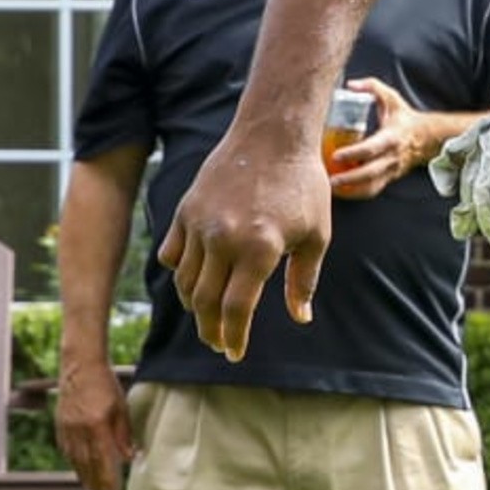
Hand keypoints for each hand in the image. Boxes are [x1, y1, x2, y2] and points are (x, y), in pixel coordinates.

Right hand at [54, 359, 137, 489]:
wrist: (80, 366)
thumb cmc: (104, 384)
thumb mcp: (121, 407)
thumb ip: (124, 434)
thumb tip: (128, 457)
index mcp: (96, 424)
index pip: (101, 458)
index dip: (105, 476)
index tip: (111, 489)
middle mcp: (79, 428)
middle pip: (85, 462)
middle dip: (93, 481)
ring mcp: (66, 427)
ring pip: (73, 458)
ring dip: (82, 474)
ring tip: (90, 486)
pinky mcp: (60, 424)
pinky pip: (65, 448)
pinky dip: (72, 461)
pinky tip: (78, 468)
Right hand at [158, 111, 330, 364]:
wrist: (273, 136)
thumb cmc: (304, 186)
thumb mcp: (317, 234)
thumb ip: (304, 279)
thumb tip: (300, 317)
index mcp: (260, 249)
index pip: (236, 310)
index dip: (233, 338)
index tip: (235, 353)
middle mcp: (224, 239)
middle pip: (205, 303)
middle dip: (210, 330)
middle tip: (218, 343)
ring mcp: (200, 224)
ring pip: (185, 281)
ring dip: (195, 305)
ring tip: (208, 316)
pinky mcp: (186, 210)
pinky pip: (173, 254)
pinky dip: (180, 273)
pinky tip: (194, 281)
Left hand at [324, 78, 429, 200]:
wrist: (427, 138)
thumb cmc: (405, 118)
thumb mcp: (392, 98)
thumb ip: (372, 87)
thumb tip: (351, 85)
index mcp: (392, 138)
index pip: (371, 148)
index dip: (354, 153)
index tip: (336, 155)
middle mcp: (392, 157)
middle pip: (370, 172)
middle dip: (349, 177)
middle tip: (331, 178)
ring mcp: (391, 170)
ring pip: (372, 186)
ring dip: (352, 189)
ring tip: (334, 187)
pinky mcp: (389, 178)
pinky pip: (373, 190)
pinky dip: (358, 193)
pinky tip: (343, 192)